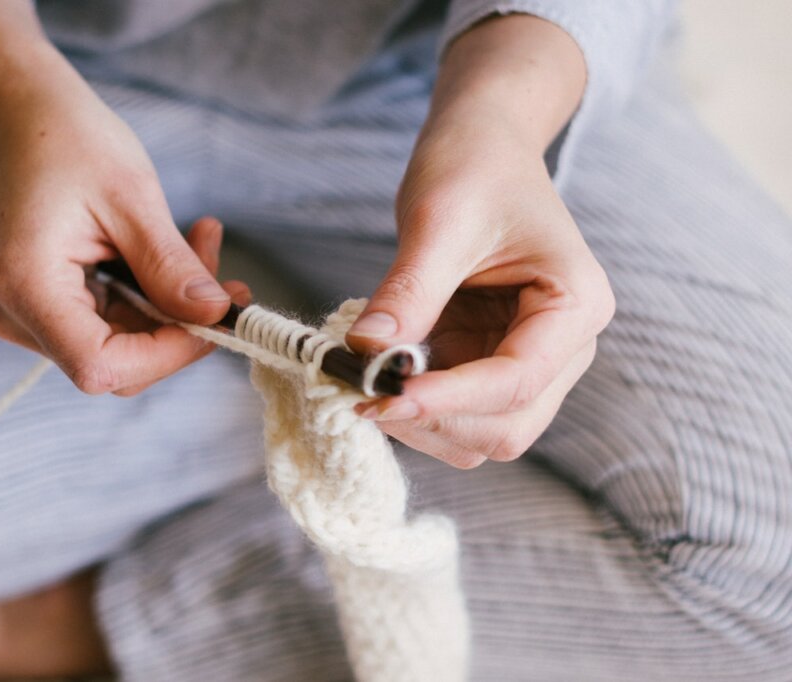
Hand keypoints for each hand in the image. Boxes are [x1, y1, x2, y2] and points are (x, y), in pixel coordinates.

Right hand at [0, 84, 247, 394]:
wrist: (23, 117)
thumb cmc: (67, 142)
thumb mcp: (132, 197)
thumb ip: (170, 265)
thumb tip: (216, 316)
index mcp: (26, 288)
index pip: (100, 367)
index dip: (166, 354)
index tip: (217, 318)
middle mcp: (17, 315)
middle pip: (116, 365)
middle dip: (180, 328)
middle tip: (229, 279)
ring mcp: (28, 316)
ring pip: (122, 348)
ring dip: (173, 308)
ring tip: (202, 243)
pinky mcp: (47, 308)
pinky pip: (113, 325)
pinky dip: (153, 297)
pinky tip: (176, 252)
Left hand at [348, 15, 613, 467]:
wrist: (482, 150)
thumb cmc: (475, 168)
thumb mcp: (439, 220)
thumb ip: (410, 290)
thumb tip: (365, 350)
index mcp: (575, 305)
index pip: (517, 379)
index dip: (449, 398)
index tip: (384, 398)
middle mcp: (564, 347)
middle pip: (507, 425)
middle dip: (436, 420)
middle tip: (364, 398)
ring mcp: (528, 360)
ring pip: (481, 432)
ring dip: (423, 423)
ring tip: (365, 383)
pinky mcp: (489, 363)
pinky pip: (456, 411)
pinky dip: (415, 406)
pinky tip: (378, 376)